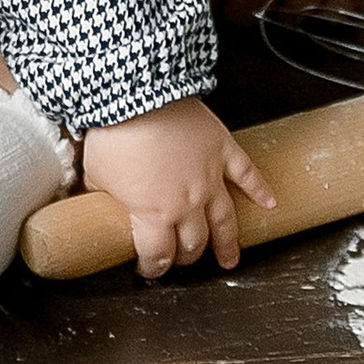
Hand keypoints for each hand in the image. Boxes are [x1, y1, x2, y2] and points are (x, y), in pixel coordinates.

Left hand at [80, 97, 275, 278]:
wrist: (136, 93)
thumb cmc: (115, 131)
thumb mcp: (95, 172)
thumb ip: (101, 193)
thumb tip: (95, 199)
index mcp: (154, 214)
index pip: (158, 255)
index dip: (153, 267)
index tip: (150, 269)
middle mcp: (187, 203)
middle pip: (193, 242)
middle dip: (187, 256)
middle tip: (183, 260)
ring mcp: (209, 177)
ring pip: (225, 221)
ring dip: (227, 243)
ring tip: (229, 259)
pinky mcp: (222, 150)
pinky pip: (247, 174)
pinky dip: (260, 190)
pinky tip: (269, 203)